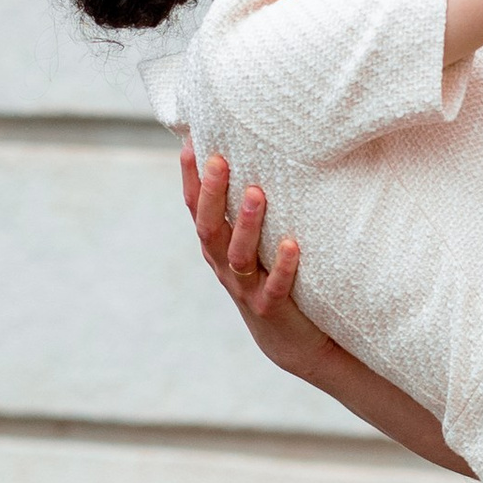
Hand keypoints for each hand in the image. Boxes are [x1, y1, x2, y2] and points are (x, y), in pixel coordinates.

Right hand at [184, 153, 337, 383]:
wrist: (290, 340)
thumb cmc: (272, 276)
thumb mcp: (252, 243)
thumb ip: (244, 208)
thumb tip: (251, 153)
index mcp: (216, 246)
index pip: (196, 208)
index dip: (191, 177)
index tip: (192, 142)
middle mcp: (224, 265)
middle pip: (210, 227)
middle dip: (213, 193)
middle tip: (219, 159)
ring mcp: (246, 288)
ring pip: (239, 255)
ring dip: (247, 224)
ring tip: (257, 193)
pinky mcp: (271, 309)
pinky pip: (274, 288)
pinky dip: (283, 267)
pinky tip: (292, 245)